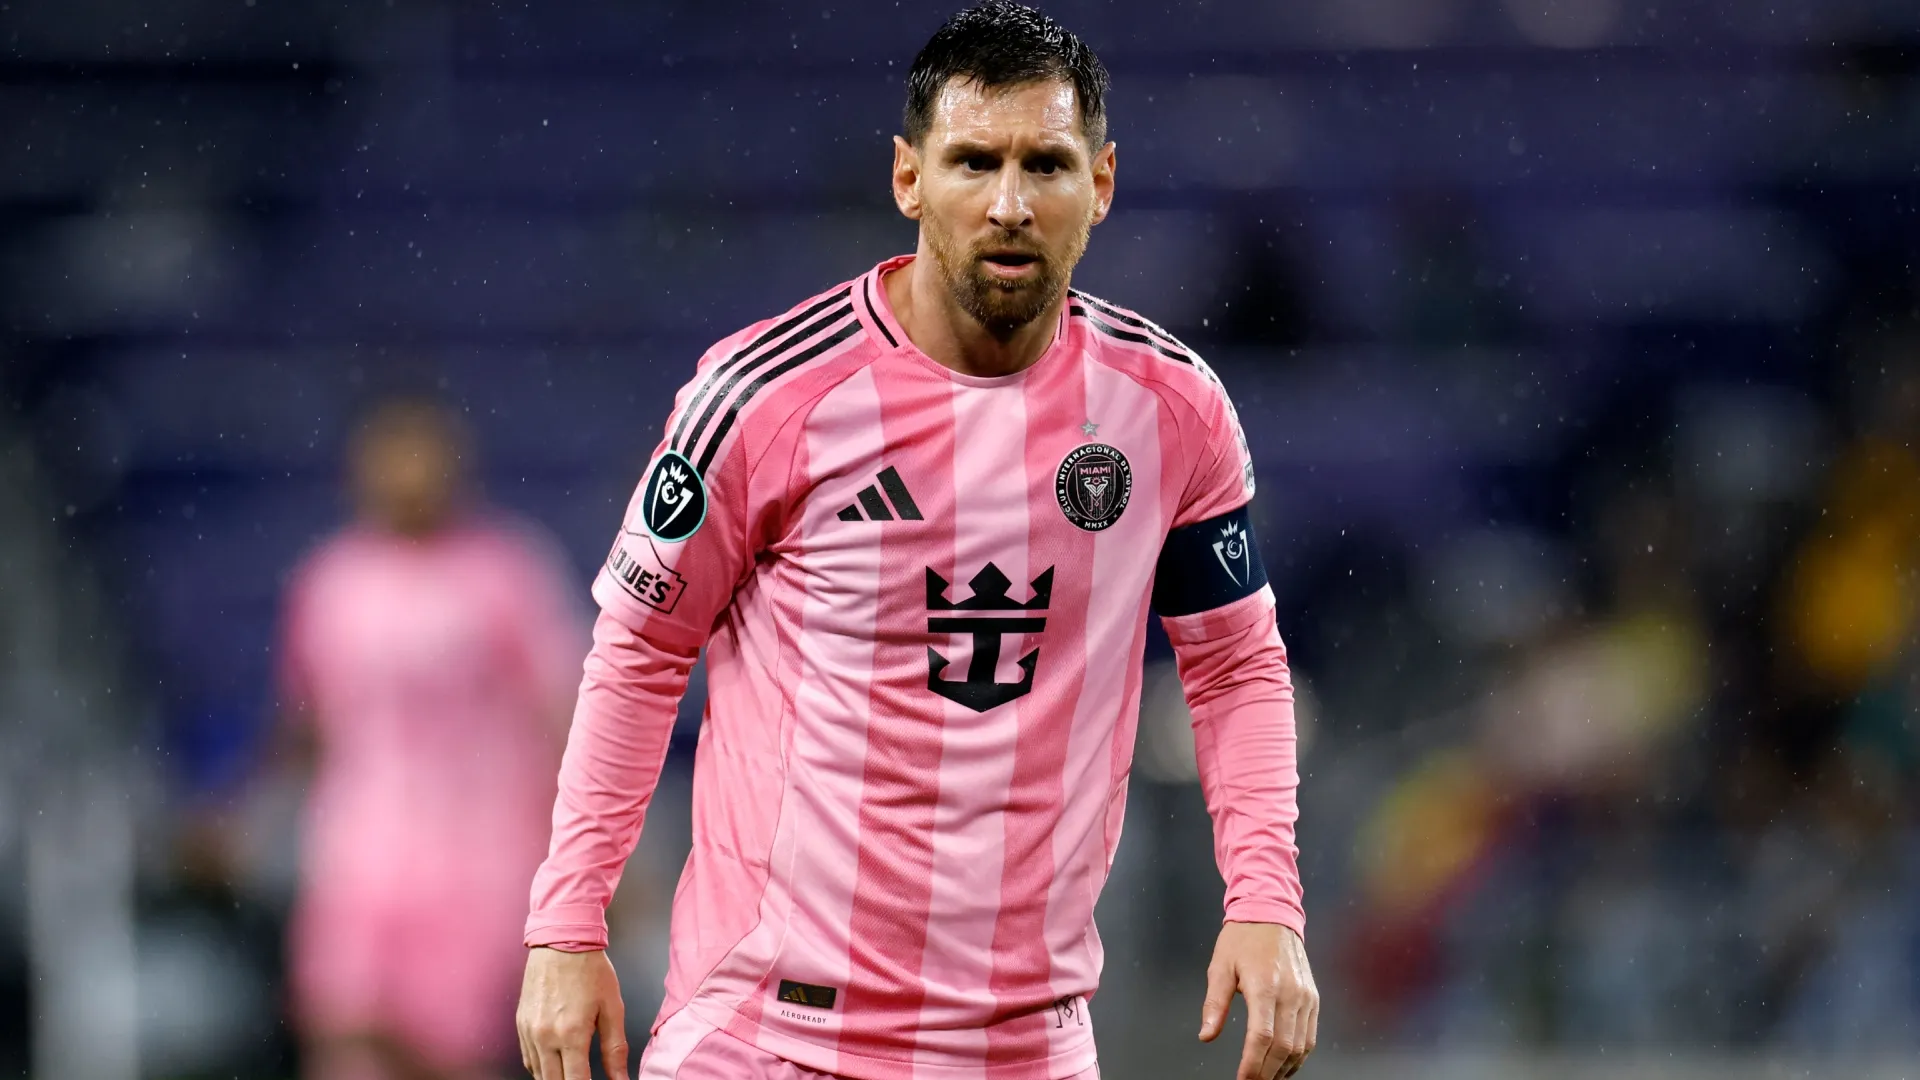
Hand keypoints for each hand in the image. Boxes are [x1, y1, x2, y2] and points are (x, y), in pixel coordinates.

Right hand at [517, 946, 629, 1079]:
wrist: (561, 940)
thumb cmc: (591, 970)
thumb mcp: (612, 1008)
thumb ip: (615, 1048)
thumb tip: (621, 1079)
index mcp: (571, 1034)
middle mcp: (545, 1037)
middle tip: (584, 1078)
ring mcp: (529, 1032)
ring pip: (539, 1074)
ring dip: (556, 1079)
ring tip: (573, 1073)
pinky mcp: (520, 1025)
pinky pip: (529, 1059)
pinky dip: (542, 1068)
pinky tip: (556, 1064)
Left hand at [1197, 922, 1318, 1078]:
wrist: (1272, 914)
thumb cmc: (1243, 938)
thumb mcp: (1220, 967)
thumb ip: (1214, 1005)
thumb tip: (1206, 1034)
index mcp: (1265, 985)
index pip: (1262, 1037)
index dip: (1253, 1064)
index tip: (1242, 1079)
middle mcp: (1290, 993)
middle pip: (1283, 1047)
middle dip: (1267, 1073)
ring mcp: (1305, 997)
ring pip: (1300, 1046)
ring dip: (1284, 1069)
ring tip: (1266, 1078)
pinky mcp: (1313, 999)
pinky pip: (1310, 1036)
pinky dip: (1298, 1056)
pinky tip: (1284, 1065)